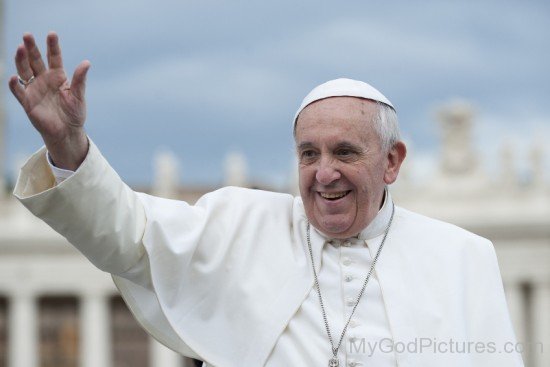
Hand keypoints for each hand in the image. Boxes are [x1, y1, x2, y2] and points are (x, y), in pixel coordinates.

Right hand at [9, 32, 90, 169]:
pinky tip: (13, 77)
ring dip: (21, 60)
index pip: (54, 57)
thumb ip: (79, 79)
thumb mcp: (79, 95)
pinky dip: (15, 84)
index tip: (52, 34)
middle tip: (27, 35)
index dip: (52, 46)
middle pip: (35, 60)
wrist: (67, 132)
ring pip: (24, 70)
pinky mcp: (27, 101)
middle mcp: (44, 79)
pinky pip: (18, 90)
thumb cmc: (74, 113)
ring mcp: (34, 89)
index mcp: (58, 76)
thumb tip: (86, 63)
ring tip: (20, 48)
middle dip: (31, 48)